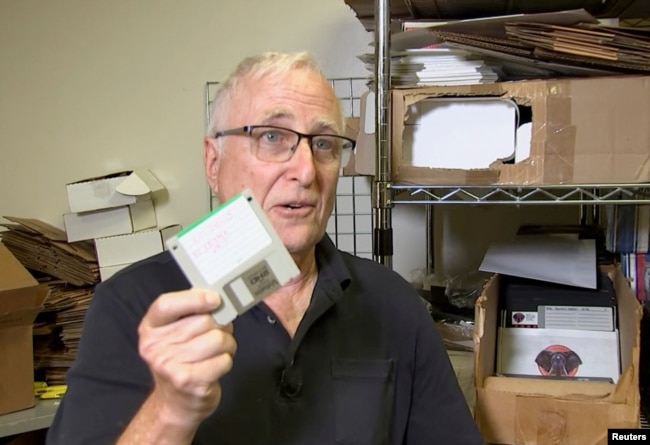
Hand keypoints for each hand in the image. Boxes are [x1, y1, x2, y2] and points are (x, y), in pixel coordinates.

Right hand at [137, 288, 236, 428]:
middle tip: (217, 335)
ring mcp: (169, 365)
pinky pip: (223, 359)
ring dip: (226, 345)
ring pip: (217, 339)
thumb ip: (189, 314)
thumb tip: (214, 297)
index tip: (214, 299)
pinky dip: (226, 361)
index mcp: (150, 329)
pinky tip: (215, 367)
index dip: (194, 298)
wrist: (176, 404)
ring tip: (217, 353)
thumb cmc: (181, 363)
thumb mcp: (175, 335)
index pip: (166, 304)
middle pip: (203, 321)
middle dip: (220, 326)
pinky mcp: (188, 381)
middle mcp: (155, 347)